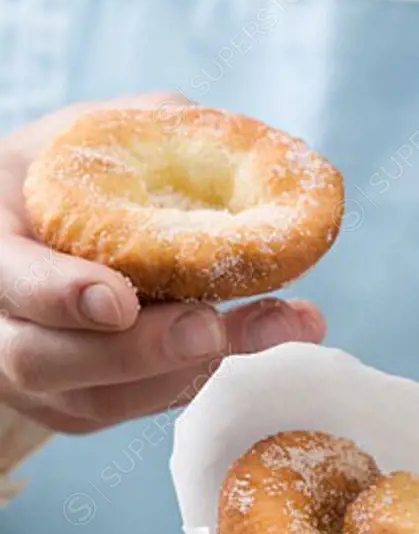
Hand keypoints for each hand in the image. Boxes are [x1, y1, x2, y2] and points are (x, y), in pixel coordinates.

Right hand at [0, 92, 324, 432]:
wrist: (44, 233)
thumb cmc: (68, 175)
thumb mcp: (91, 135)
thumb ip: (145, 127)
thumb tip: (236, 139)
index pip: (9, 278)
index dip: (59, 295)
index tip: (120, 300)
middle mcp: (1, 323)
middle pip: (45, 361)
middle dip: (137, 350)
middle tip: (211, 328)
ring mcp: (36, 377)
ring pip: (98, 399)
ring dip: (189, 369)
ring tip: (275, 325)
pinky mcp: (78, 405)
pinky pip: (135, 406)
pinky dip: (198, 377)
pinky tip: (259, 337)